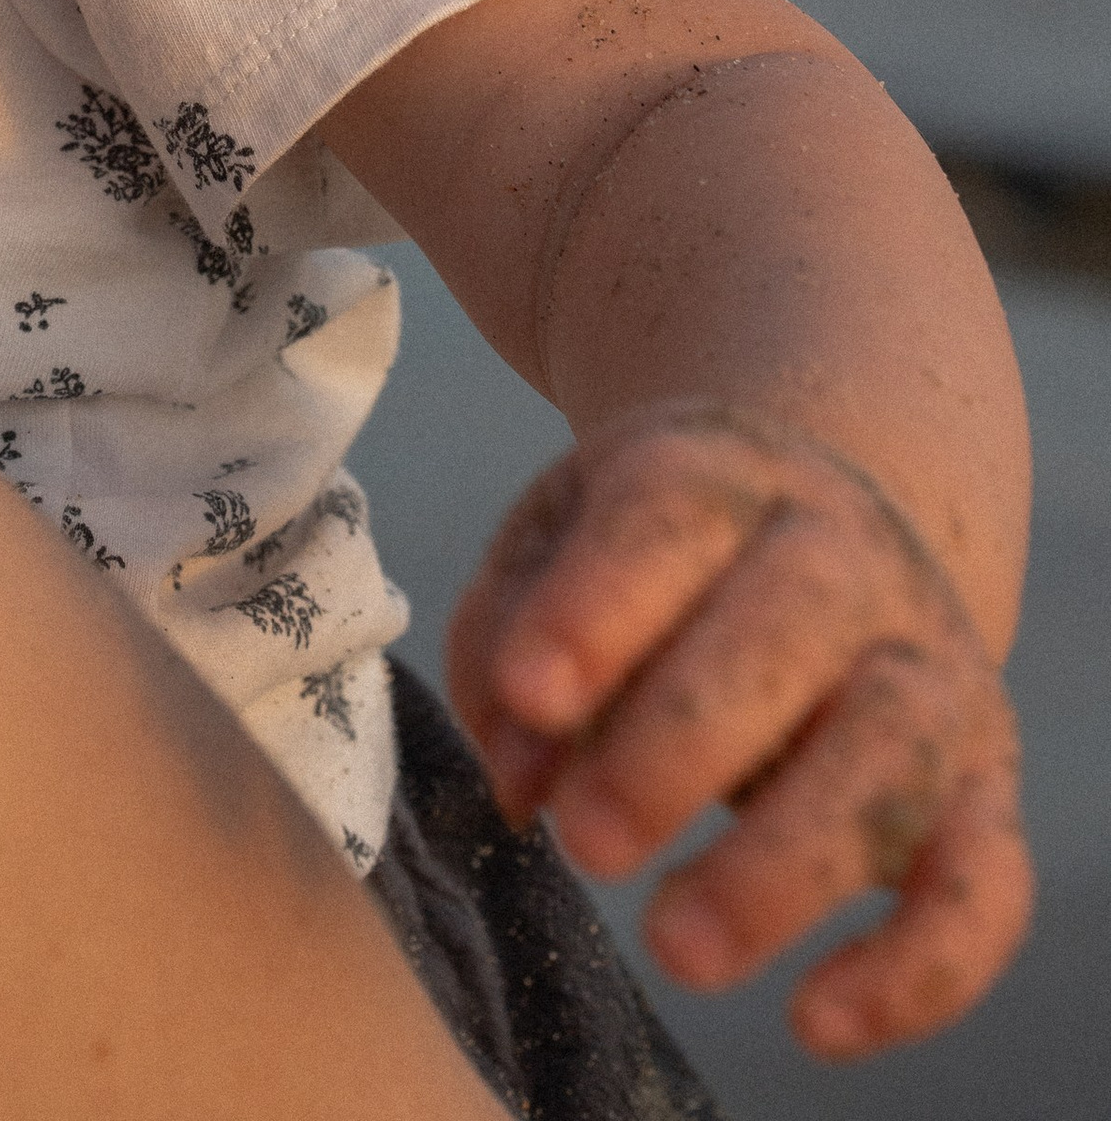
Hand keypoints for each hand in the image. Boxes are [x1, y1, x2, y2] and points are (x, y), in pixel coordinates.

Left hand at [447, 400, 1031, 1059]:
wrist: (822, 533)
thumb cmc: (655, 558)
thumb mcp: (557, 544)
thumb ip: (509, 638)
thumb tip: (521, 776)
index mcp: (727, 472)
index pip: (675, 509)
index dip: (598, 602)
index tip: (529, 696)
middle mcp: (849, 558)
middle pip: (793, 622)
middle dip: (683, 741)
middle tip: (586, 843)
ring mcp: (931, 673)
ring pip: (891, 752)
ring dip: (784, 863)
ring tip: (674, 947)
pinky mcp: (983, 794)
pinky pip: (984, 888)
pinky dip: (917, 968)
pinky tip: (813, 1021)